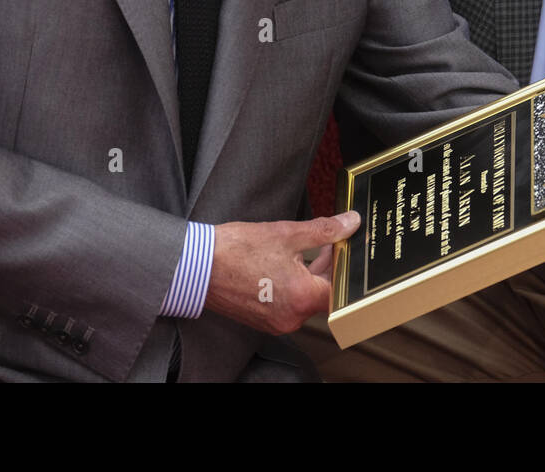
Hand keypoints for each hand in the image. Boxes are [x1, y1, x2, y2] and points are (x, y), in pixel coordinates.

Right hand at [205, 211, 358, 333]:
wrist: (196, 266)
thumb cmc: (236, 251)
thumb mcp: (287, 233)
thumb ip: (324, 230)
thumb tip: (348, 224)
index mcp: (301, 298)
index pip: (339, 285)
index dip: (342, 262)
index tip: (342, 245)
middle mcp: (291, 317)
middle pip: (322, 293)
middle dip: (326, 266)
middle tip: (324, 242)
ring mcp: (276, 322)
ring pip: (304, 298)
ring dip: (308, 275)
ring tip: (300, 249)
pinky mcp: (263, 320)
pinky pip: (288, 303)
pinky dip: (291, 285)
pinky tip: (282, 263)